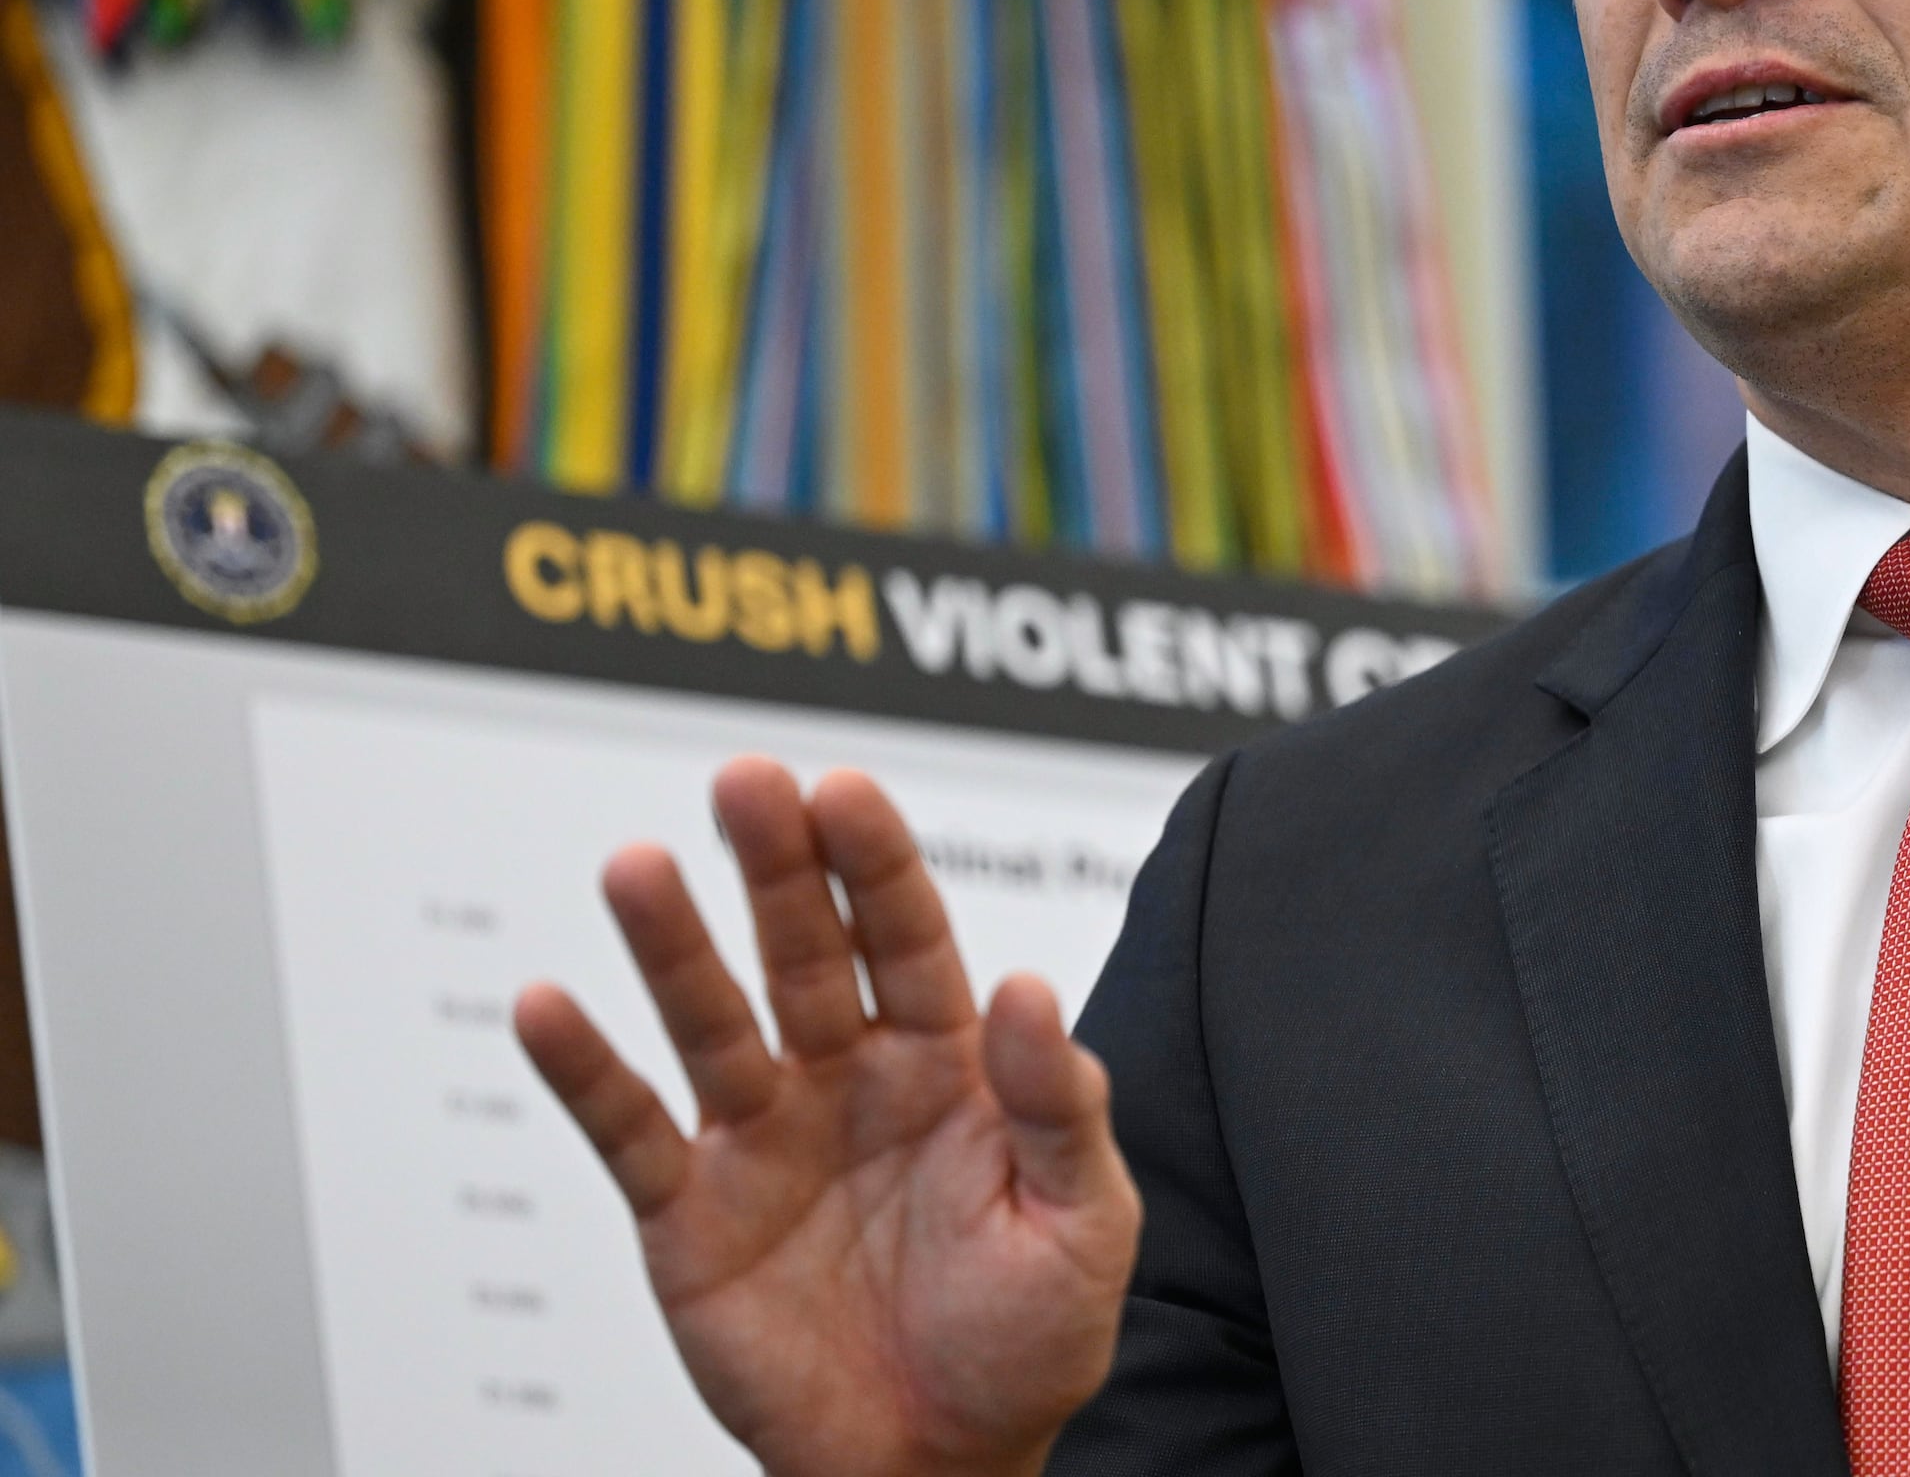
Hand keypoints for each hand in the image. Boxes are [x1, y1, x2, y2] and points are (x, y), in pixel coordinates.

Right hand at [514, 758, 1141, 1476]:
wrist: (940, 1465)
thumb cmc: (1027, 1340)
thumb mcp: (1082, 1223)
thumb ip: (1062, 1107)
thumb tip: (1032, 987)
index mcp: (948, 1064)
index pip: (907, 937)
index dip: (875, 863)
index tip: (841, 787)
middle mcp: (848, 1080)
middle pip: (804, 950)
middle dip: (776, 866)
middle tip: (743, 781)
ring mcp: (765, 1138)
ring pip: (712, 1019)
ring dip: (672, 944)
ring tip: (638, 867)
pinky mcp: (691, 1211)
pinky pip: (630, 1128)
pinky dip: (585, 1069)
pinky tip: (547, 1004)